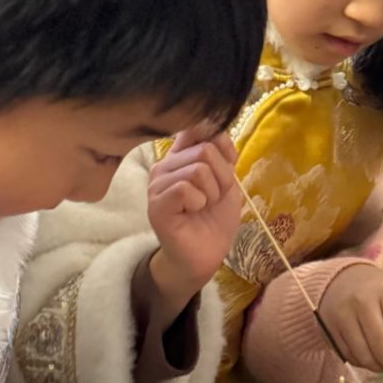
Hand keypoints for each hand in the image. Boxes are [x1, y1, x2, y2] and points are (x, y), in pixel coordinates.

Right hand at [147, 127, 240, 291]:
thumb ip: (222, 154)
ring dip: (212, 192)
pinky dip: (200, 202)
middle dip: (222, 177)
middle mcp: (165, 165)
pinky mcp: (156, 204)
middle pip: (204, 149)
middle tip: (214, 197)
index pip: (196, 128)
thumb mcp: (226, 180)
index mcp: (180, 156)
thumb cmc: (214, 218)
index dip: (219, 143)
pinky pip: (185, 188)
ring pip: (197, 169)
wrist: (206, 254)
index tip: (226, 164)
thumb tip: (216, 130)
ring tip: (204, 206)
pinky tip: (193, 212)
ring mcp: (157, 184)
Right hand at [318, 264, 382, 375]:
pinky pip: (350, 356)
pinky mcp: (331, 329)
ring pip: (364, 355)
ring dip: (380, 368)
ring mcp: (343, 315)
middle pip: (381, 345)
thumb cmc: (381, 291)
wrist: (343, 280)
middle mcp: (362, 301)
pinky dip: (364, 364)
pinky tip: (373, 359)